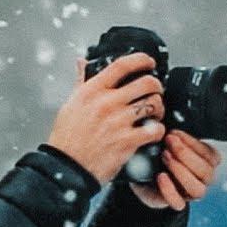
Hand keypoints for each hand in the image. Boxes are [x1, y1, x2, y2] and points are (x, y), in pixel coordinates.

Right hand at [46, 53, 167, 184]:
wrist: (68, 166)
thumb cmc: (67, 138)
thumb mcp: (70, 104)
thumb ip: (80, 81)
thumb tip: (82, 62)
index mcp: (92, 91)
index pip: (122, 65)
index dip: (141, 60)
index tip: (149, 62)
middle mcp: (106, 103)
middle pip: (146, 83)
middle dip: (157, 86)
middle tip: (156, 92)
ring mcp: (118, 122)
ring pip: (154, 104)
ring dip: (159, 108)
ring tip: (155, 114)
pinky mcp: (127, 141)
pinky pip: (155, 129)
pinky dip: (158, 131)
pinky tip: (153, 132)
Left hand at [129, 129, 221, 210]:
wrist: (146, 175)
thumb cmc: (162, 154)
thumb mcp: (171, 142)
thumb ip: (177, 137)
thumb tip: (171, 128)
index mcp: (208, 162)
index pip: (210, 154)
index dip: (192, 143)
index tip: (174, 133)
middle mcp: (204, 179)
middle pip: (206, 172)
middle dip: (185, 155)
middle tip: (168, 143)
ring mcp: (191, 193)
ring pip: (197, 189)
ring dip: (181, 171)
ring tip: (164, 157)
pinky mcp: (177, 202)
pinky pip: (178, 203)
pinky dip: (169, 190)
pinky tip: (160, 176)